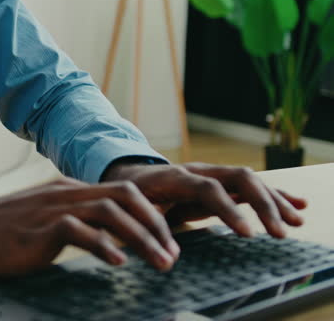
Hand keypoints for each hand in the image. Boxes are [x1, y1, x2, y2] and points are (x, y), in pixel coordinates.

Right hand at [0, 177, 179, 277]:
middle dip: (157, 224)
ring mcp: (52, 209)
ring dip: (142, 238)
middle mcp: (64, 194)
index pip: (122, 192)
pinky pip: (80, 231)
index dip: (152, 215)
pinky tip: (118, 263)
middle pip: (126, 197)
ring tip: (160, 263)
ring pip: (111, 212)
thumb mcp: (41, 221)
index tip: (168, 241)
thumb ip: (72, 223)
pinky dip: (104, 246)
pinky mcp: (39, 230)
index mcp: (67, 190)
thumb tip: (106, 242)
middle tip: (173, 254)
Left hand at [101, 162, 306, 237]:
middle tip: (279, 233)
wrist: (129, 175)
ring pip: (249, 181)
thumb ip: (148, 229)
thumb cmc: (130, 197)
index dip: (229, 210)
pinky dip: (274, 195)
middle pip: (238, 178)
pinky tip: (297, 205)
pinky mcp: (221, 182)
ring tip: (296, 222)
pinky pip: (250, 186)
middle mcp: (198, 171)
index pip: (208, 189)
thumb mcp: (132, 211)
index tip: (248, 234)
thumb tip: (166, 256)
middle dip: (262, 204)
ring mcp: (212, 174)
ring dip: (274, 200)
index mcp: (175, 177)